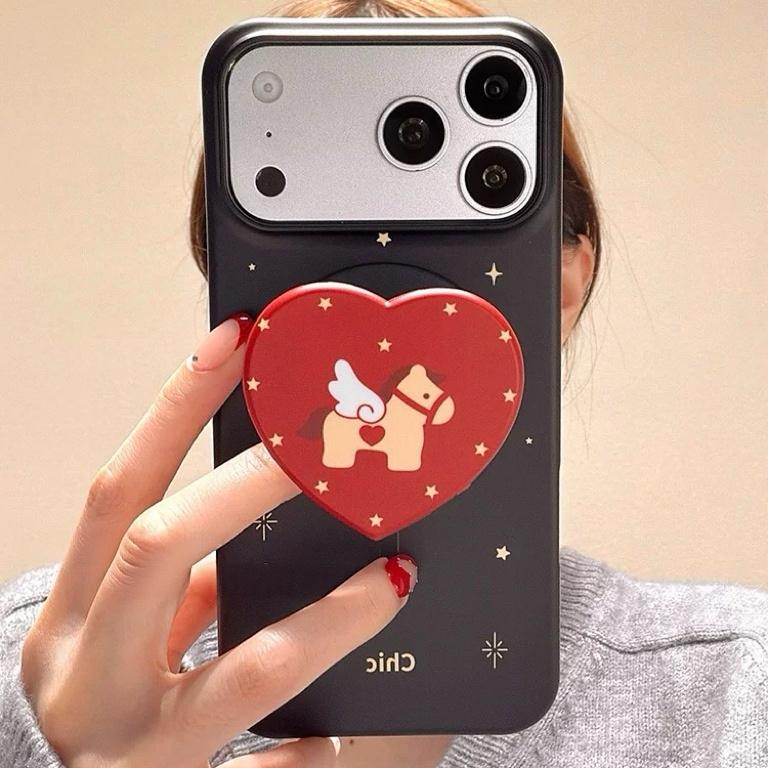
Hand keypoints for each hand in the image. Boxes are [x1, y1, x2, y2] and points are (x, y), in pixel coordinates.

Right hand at [20, 313, 417, 767]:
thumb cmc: (117, 712)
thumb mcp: (131, 639)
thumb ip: (182, 585)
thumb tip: (253, 520)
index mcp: (69, 616)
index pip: (119, 488)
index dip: (174, 407)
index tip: (237, 338)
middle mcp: (80, 674)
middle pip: (158, 545)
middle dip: (249, 483)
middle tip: (325, 449)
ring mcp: (128, 745)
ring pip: (248, 665)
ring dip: (332, 616)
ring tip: (394, 575)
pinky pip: (277, 760)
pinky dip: (324, 730)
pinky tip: (359, 700)